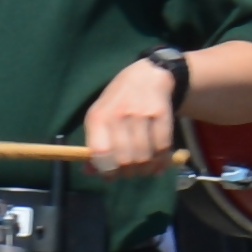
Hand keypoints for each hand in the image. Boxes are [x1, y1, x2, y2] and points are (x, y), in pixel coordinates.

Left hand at [81, 56, 186, 180]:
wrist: (147, 76)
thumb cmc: (118, 101)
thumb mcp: (100, 117)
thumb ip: (95, 145)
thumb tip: (89, 172)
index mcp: (98, 116)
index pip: (100, 153)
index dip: (107, 170)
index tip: (112, 175)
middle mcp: (118, 114)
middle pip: (124, 159)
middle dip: (128, 172)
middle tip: (130, 171)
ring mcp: (141, 114)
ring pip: (144, 157)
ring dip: (145, 169)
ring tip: (144, 168)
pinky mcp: (162, 114)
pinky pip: (163, 148)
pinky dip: (161, 161)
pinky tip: (158, 162)